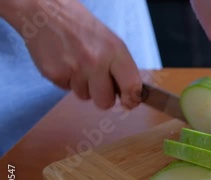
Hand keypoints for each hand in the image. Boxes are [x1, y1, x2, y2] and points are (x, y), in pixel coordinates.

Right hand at [3, 0, 142, 108]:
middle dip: (102, 95)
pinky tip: (65, 62)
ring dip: (82, 85)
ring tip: (77, 64)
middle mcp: (96, 62)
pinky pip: (66, 89)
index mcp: (115, 51)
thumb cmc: (82, 28)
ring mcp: (75, 69)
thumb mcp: (111, 42)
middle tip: (97, 79)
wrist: (46, 13)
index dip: (131, 99)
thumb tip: (129, 95)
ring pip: (85, 96)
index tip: (129, 102)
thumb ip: (121, 67)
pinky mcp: (55, 75)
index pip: (131, 86)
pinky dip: (67, 80)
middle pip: (105, 102)